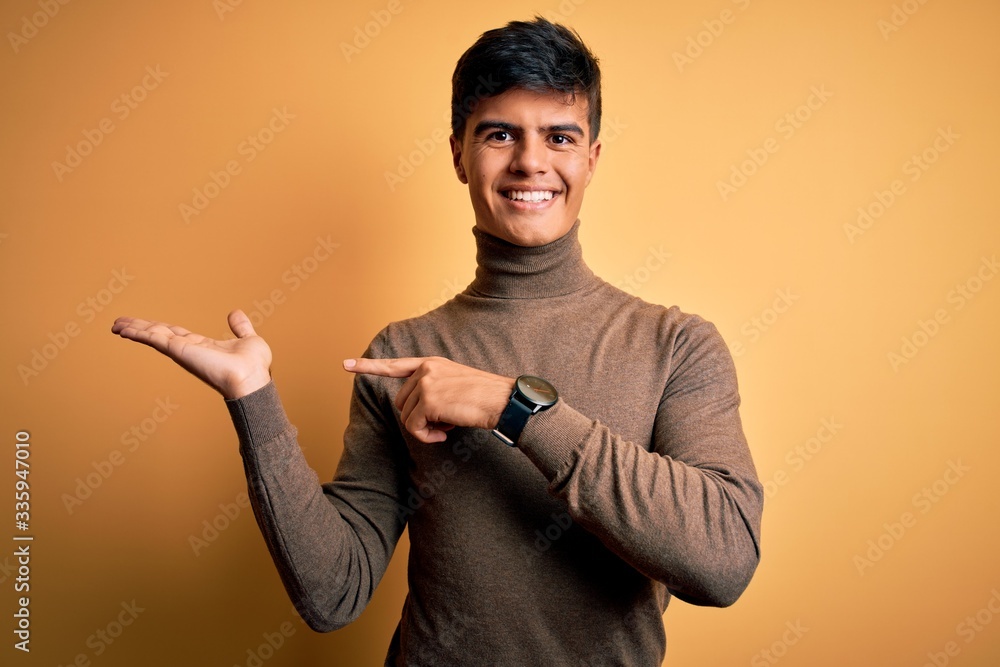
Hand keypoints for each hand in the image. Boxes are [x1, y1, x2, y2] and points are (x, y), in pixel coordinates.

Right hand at [111, 310, 272, 399]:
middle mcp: (189, 349)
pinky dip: (138, 333)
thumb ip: (240, 327)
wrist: (252, 378)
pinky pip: (155, 339)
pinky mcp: (179, 350)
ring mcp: (182, 350)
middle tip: (119, 323)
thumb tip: (235, 313)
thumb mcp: (248, 339)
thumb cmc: (254, 366)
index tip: (144, 324)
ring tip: (115, 325)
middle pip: (158, 334)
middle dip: (139, 328)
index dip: (158, 327)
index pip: (174, 333)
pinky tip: (124, 329)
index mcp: (202, 346)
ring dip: (134, 329)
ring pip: (153, 335)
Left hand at [344, 356, 513, 443]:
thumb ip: (432, 389)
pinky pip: (414, 427)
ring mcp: (426, 383)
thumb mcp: (455, 384)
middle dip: (419, 418)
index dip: (369, 367)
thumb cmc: (485, 398)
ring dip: (425, 429)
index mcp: (431, 363)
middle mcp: (426, 370)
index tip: (346, 365)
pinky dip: (427, 436)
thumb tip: (415, 413)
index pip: (395, 365)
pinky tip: (444, 434)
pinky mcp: (429, 400)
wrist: (504, 401)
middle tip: (444, 422)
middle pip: (402, 403)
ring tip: (448, 425)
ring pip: (407, 417)